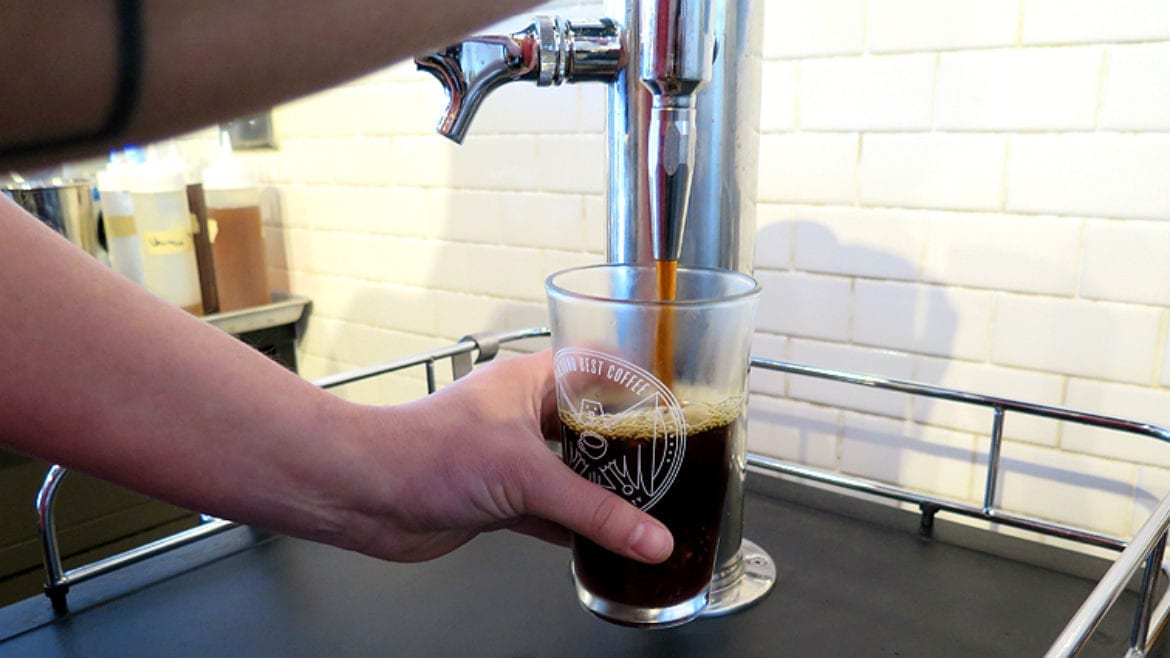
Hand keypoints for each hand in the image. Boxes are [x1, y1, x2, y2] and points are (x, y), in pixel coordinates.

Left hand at [325, 351, 673, 563]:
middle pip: (592, 427)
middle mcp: (523, 415)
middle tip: (673, 463)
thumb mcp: (526, 475)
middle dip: (629, 448)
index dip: (638, 383)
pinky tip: (605, 540)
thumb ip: (594, 511)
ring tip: (651, 503)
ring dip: (603, 492)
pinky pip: (552, 511)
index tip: (677, 402)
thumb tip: (650, 537)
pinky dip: (577, 527)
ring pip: (573, 473)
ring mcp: (511, 457)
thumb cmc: (424, 452)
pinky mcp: (499, 498)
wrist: (366, 495)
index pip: (599, 368)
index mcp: (532, 381)